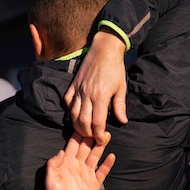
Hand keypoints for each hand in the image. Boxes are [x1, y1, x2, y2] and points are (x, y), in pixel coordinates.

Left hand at [44, 132, 115, 189]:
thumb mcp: (50, 180)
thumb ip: (53, 165)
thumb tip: (60, 151)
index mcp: (66, 163)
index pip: (73, 146)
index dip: (78, 135)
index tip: (83, 124)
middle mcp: (77, 166)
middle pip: (86, 148)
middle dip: (92, 137)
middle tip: (99, 126)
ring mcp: (86, 174)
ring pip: (95, 157)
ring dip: (101, 147)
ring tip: (107, 136)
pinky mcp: (94, 184)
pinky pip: (102, 172)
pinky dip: (107, 164)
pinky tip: (112, 155)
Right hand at [64, 30, 127, 145]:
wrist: (104, 49)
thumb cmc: (115, 68)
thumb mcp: (121, 88)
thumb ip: (120, 106)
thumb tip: (122, 121)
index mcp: (101, 97)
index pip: (97, 123)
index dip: (99, 135)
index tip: (101, 139)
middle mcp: (87, 95)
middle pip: (83, 121)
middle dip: (87, 133)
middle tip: (92, 137)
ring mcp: (78, 90)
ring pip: (73, 114)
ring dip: (77, 125)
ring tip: (83, 130)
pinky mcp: (73, 84)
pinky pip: (67, 101)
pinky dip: (70, 110)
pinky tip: (75, 114)